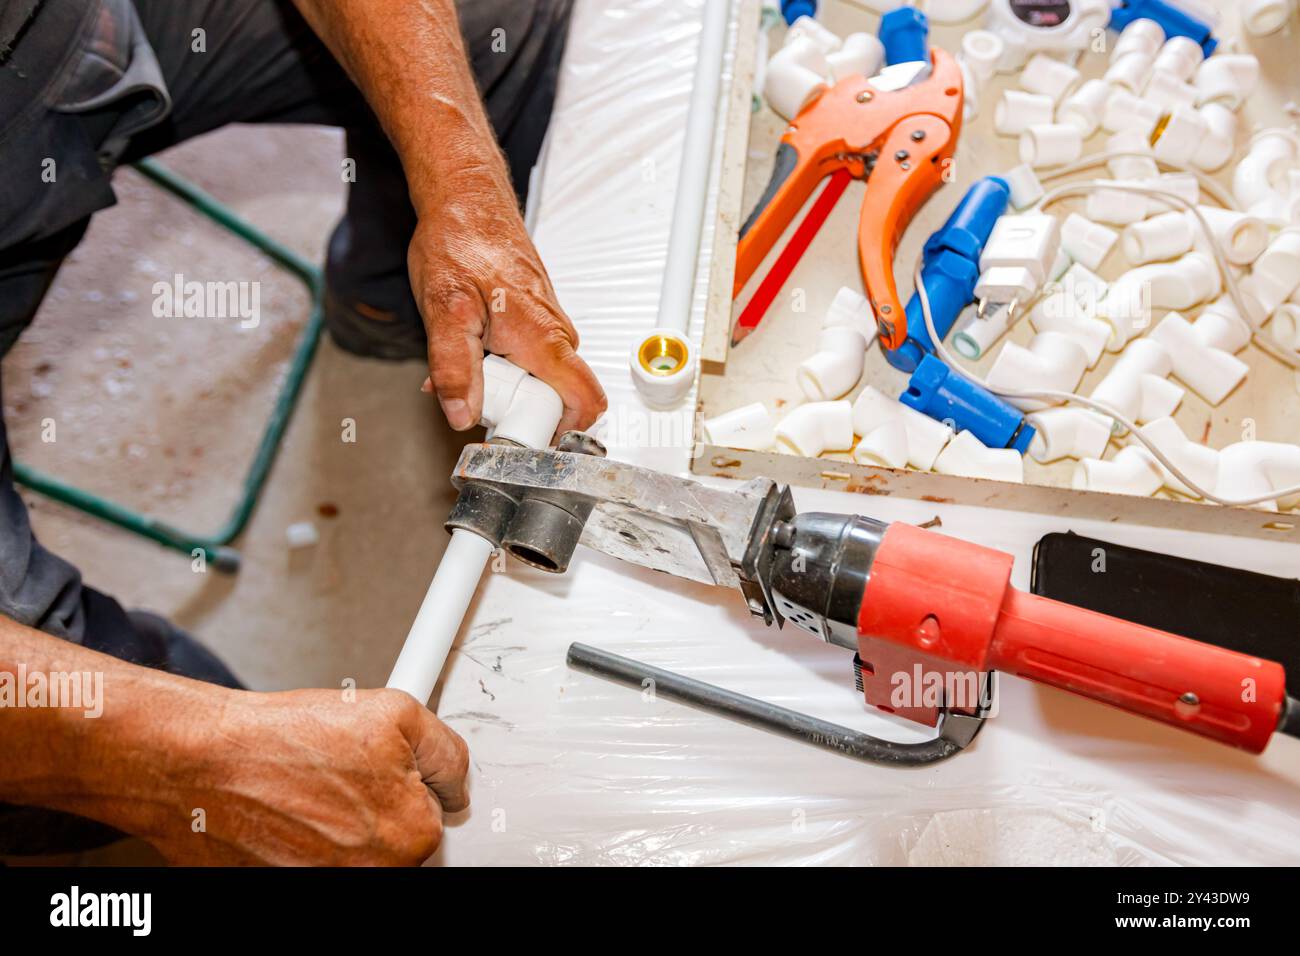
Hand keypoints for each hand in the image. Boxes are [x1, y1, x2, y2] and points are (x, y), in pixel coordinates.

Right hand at [152, 688, 468, 865]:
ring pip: (358, 852)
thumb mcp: (395, 711)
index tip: (379, 775)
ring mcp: (332, 885)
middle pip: (397, 838)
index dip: (407, 781)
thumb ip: (444, 750)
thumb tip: (457, 779)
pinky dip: (306, 847)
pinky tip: (286, 818)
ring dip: (340, 827)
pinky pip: (318, 864)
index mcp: (412, 833)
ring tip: (305, 794)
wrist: (201, 764)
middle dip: (375, 805)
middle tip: (335, 778)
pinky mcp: (288, 887)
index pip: (436, 814)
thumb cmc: (281, 740)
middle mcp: (379, 871)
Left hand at [407, 196, 606, 437]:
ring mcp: (549, 330)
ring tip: (468, 363)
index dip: (556, 432)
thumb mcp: (444, 311)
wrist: (466, 199)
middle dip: (514, 410)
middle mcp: (556, 336)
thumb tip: (462, 415)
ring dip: (502, 386)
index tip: (514, 434)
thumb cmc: (460, 242)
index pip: (586, 403)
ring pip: (537, 382)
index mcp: (545, 340)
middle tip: (473, 394)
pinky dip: (499, 366)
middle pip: (555, 401)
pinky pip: (528, 362)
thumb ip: (453, 368)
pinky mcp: (537, 324)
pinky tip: (471, 348)